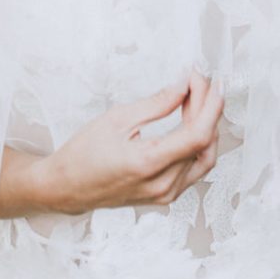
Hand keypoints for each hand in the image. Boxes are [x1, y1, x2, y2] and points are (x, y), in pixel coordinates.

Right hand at [31, 69, 223, 216]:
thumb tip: (183, 86)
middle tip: (197, 82)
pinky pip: (195, 167)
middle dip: (207, 108)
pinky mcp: (166, 196)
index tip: (213, 82)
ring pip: (205, 156)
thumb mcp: (117, 119)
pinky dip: (198, 142)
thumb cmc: (83, 155)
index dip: (212, 105)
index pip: (198, 135)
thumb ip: (157, 103)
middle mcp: (162, 184)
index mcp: (148, 163)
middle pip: (205, 143)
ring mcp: (166, 194)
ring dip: (205, 125)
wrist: (66, 187)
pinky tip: (190, 121)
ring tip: (194, 99)